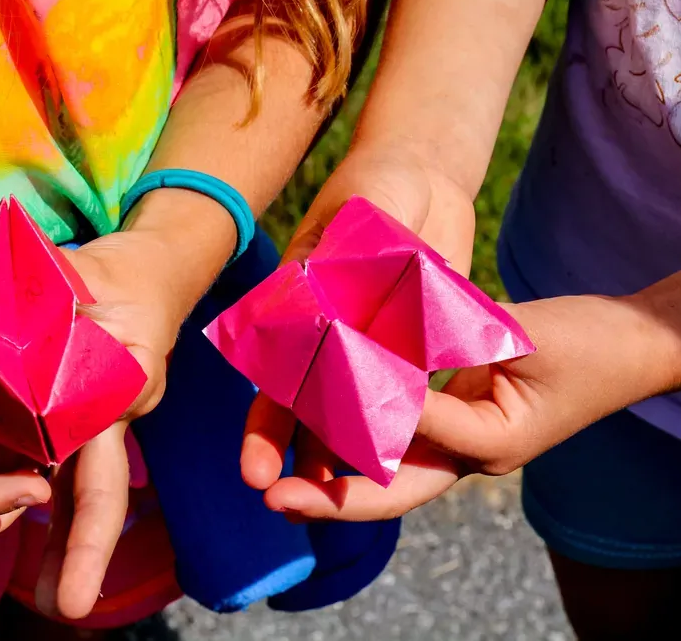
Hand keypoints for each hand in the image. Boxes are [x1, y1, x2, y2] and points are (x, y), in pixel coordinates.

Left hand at [32, 230, 189, 618]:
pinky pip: (65, 466)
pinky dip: (35, 499)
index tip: (74, 550)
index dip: (85, 514)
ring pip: (81, 486)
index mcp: (122, 384)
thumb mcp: (80, 278)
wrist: (146, 274)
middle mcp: (118, 413)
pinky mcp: (89, 418)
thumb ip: (43, 310)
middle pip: (100, 488)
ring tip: (49, 595)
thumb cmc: (115, 272)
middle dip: (85, 549)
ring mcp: (105, 420)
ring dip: (61, 539)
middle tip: (70, 607)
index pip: (96, 454)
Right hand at [240, 141, 475, 515]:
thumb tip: (319, 322)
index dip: (264, 423)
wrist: (423, 176)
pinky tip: (389, 461)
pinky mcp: (403, 343)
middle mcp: (321, 331)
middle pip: (301, 402)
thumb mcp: (359, 214)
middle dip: (293, 451)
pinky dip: (387, 425)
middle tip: (284, 503)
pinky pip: (391, 392)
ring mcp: (361, 340)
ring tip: (333, 499)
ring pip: (343, 407)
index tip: (257, 471)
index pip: (273, 372)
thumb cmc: (378, 185)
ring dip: (336, 451)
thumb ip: (344, 263)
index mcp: (296, 303)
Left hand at [259, 294, 676, 519]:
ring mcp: (460, 445)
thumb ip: (456, 343)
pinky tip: (316, 428)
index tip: (316, 390)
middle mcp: (470, 456)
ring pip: (388, 471)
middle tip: (275, 498)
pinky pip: (398, 437)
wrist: (628, 348)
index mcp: (494, 443)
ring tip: (277, 481)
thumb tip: (384, 341)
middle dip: (333, 497)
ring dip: (333, 475)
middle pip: (393, 489)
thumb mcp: (521, 338)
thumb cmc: (584, 343)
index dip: (365, 411)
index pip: (416, 433)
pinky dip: (357, 435)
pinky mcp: (452, 422)